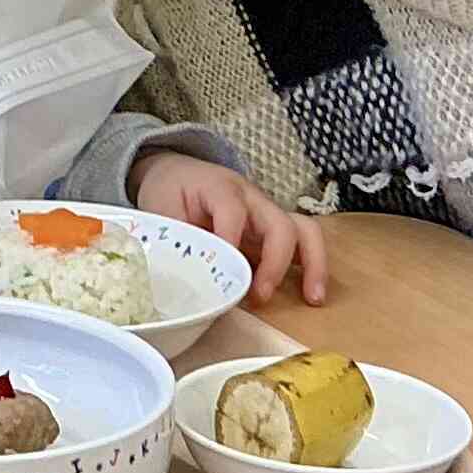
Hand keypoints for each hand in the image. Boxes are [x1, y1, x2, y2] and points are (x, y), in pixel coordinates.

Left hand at [132, 150, 326, 303]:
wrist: (176, 174)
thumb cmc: (170, 192)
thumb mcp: (160, 210)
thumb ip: (174, 239)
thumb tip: (182, 277)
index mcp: (219, 188)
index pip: (232, 212)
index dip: (231, 240)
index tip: (224, 271)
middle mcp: (251, 198)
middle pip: (279, 223)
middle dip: (276, 262)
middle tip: (261, 295)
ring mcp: (266, 214)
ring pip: (304, 229)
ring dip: (313, 264)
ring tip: (312, 299)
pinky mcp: (272, 230)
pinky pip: (303, 242)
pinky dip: (311, 267)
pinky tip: (309, 295)